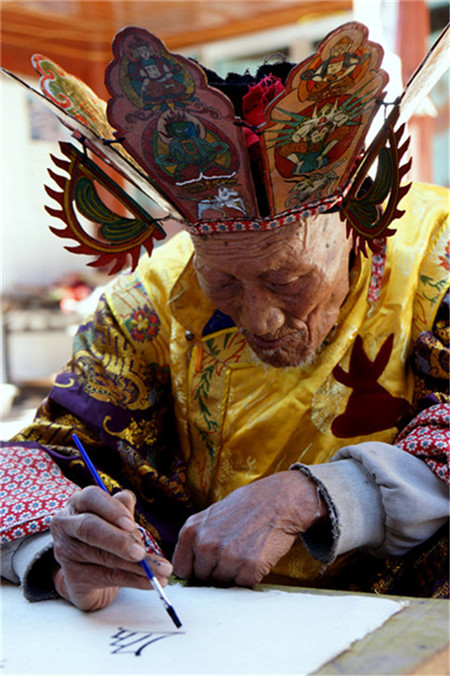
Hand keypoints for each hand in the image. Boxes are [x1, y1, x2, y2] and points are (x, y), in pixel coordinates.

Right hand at [50, 486, 171, 610]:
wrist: (89, 568)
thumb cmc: (106, 532)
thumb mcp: (115, 516)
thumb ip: (122, 507)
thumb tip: (127, 500)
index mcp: (78, 502)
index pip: (91, 498)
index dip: (112, 510)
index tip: (131, 524)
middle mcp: (66, 525)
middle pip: (89, 528)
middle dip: (118, 540)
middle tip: (140, 552)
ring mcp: (65, 552)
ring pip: (103, 557)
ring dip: (135, 566)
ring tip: (160, 570)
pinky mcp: (73, 577)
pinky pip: (107, 577)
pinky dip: (133, 580)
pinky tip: (150, 581)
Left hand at [172, 470, 326, 585]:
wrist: (280, 500)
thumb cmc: (247, 505)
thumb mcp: (212, 514)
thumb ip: (198, 537)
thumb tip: (189, 564)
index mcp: (191, 530)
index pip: (181, 569)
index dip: (194, 569)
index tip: (204, 567)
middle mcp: (206, 544)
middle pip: (203, 578)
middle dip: (216, 570)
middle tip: (233, 552)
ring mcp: (227, 556)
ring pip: (223, 583)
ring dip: (234, 573)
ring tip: (246, 551)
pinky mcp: (250, 567)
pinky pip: (244, 585)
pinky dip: (251, 576)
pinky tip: (257, 556)